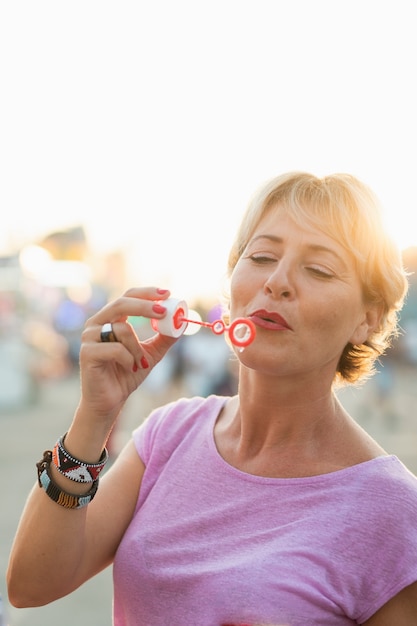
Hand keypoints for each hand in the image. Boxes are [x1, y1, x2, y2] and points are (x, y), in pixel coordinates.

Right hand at [77, 286, 177, 429]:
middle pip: (121, 304)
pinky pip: (116, 349)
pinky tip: (128, 368)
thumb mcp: (151, 354)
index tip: (167, 294)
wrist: (110, 401)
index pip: (128, 297)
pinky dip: (129, 359)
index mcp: (111, 319)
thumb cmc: (127, 374)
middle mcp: (97, 324)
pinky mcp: (87, 353)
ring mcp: (89, 337)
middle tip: (163, 312)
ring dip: (138, 348)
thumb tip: (181, 323)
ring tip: (139, 363)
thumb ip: (164, 338)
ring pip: (122, 330)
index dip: (147, 293)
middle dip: (144, 306)